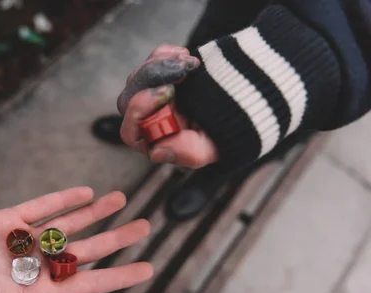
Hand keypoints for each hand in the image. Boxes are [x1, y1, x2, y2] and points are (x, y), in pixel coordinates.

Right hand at [0, 188, 152, 292]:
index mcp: (37, 292)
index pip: (88, 283)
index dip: (119, 276)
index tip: (147, 269)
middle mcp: (36, 264)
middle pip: (86, 250)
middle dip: (117, 238)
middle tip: (145, 226)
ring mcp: (23, 241)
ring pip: (68, 224)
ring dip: (95, 212)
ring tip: (121, 199)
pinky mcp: (7, 220)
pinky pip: (41, 207)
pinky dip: (63, 199)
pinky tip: (86, 193)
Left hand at [118, 45, 218, 167]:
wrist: (247, 100)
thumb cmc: (225, 131)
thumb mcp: (210, 147)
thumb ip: (187, 153)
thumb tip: (157, 152)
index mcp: (155, 141)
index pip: (130, 132)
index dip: (140, 112)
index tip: (166, 92)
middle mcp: (150, 120)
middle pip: (129, 99)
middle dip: (150, 81)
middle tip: (179, 72)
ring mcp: (155, 95)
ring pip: (140, 77)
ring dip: (162, 66)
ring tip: (191, 64)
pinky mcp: (163, 74)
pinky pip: (152, 60)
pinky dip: (166, 54)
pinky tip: (186, 56)